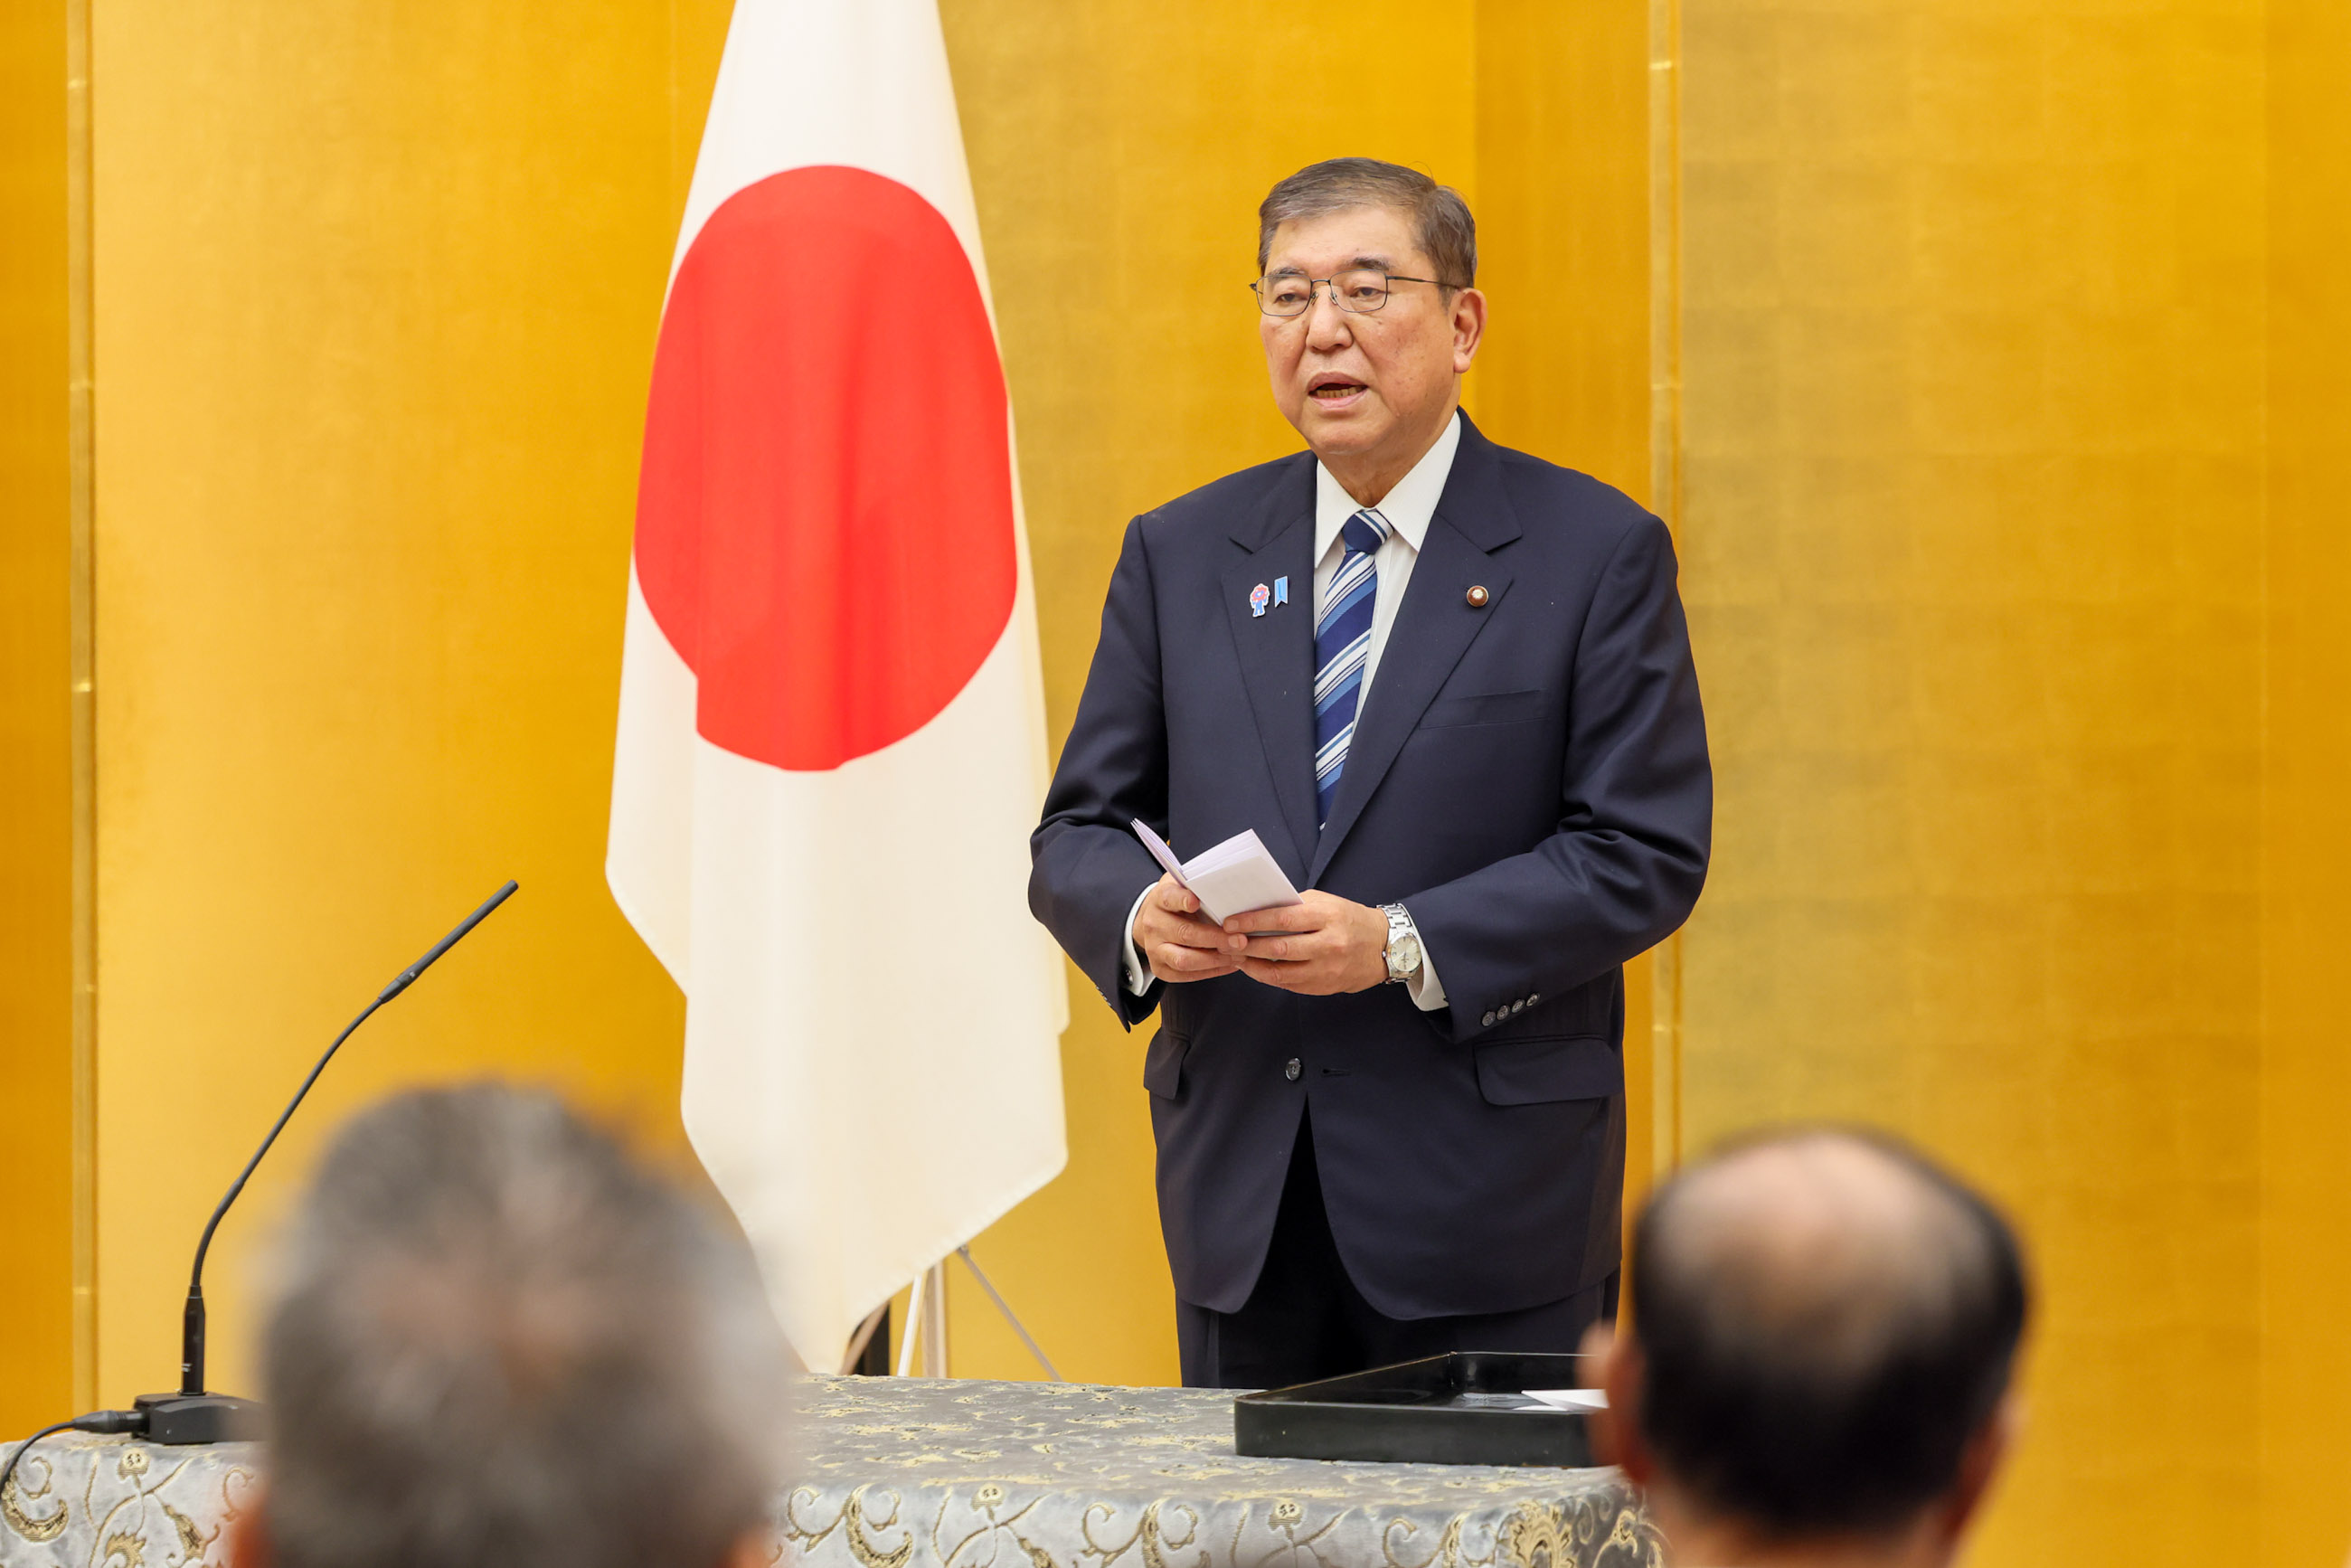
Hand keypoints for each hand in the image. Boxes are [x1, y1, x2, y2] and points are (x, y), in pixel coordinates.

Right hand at [1134, 874, 1247, 983]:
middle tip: (1240, 940)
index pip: (1169, 898)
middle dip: (1215, 939)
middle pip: (1184, 933)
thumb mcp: (1184, 885)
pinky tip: (1231, 964)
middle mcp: (1154, 924)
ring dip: (1215, 959)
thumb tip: (1232, 885)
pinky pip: (1186, 975)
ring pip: (1184, 959)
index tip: (1196, 902)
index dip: (1182, 900)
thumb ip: (1201, 886)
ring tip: (1238, 955)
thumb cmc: (1178, 902)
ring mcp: (1155, 948)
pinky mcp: (1160, 968)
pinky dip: (1211, 971)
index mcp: (1160, 899)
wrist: (1153, 921)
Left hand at [1229, 891, 1388, 995]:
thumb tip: (1258, 910)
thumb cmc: (1349, 919)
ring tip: (1235, 956)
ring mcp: (1326, 969)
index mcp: (1327, 917)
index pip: (1283, 919)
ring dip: (1252, 965)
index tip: (1230, 922)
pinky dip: (1267, 976)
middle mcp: (1328, 945)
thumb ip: (1295, 907)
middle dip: (1246, 945)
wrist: (1384, 946)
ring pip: (1281, 972)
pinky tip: (1254, 967)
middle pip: (1278, 948)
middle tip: (1225, 941)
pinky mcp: (1324, 986)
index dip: (1252, 922)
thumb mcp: (1326, 903)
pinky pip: (1288, 984)